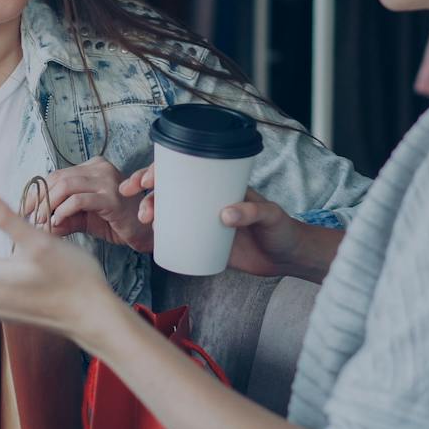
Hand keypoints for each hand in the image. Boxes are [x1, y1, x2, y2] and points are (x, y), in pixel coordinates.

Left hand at [27, 157, 151, 251]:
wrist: (143, 232)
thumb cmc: (114, 222)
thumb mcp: (81, 218)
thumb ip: (61, 217)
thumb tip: (36, 222)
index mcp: (92, 168)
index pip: (57, 174)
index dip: (38, 191)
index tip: (25, 208)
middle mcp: (100, 168)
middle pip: (59, 177)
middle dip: (40, 197)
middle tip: (30, 216)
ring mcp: (107, 181)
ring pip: (66, 185)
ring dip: (49, 204)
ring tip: (42, 220)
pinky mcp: (111, 198)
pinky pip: (79, 200)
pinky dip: (64, 210)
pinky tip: (58, 221)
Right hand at [121, 167, 311, 279]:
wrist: (288, 257)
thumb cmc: (283, 229)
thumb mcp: (270, 215)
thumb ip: (251, 212)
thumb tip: (224, 215)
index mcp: (219, 184)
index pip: (184, 170)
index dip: (159, 171)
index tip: (146, 181)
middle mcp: (207, 200)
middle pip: (168, 190)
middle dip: (146, 194)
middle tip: (140, 208)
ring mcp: (204, 222)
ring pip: (169, 213)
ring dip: (151, 214)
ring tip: (147, 223)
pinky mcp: (205, 244)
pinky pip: (178, 238)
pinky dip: (162, 237)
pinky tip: (152, 241)